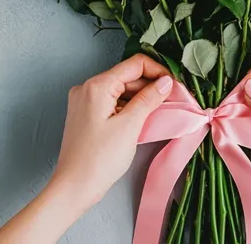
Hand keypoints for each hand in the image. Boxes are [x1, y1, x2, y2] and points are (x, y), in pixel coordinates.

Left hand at [0, 54, 172, 243]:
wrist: (74, 186)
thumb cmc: (100, 159)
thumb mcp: (130, 126)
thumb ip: (148, 99)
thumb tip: (165, 81)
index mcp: (96, 86)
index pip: (134, 64)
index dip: (158, 71)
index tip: (176, 86)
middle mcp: (87, 88)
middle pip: (127, 76)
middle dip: (151, 85)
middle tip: (174, 101)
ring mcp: (84, 101)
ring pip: (120, 90)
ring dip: (141, 97)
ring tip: (162, 111)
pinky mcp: (86, 115)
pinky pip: (112, 102)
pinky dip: (129, 107)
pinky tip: (143, 118)